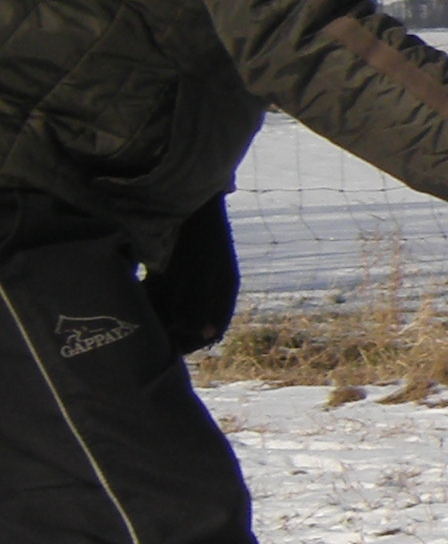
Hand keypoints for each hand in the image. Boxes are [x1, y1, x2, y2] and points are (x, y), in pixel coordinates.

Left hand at [142, 195, 239, 352]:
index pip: (212, 329)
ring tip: (133, 319)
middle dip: (168, 331)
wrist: (178, 194)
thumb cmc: (196, 232)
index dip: (192, 343)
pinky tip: (128, 297)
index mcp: (223, 288)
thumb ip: (198, 302)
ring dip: (154, 316)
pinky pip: (154, 292)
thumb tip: (198, 335)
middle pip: (188, 321)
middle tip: (145, 336)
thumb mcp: (200, 269)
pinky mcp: (165, 267)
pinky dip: (143, 299)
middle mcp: (206, 287)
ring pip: (169, 308)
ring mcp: (185, 277)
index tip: (166, 349)